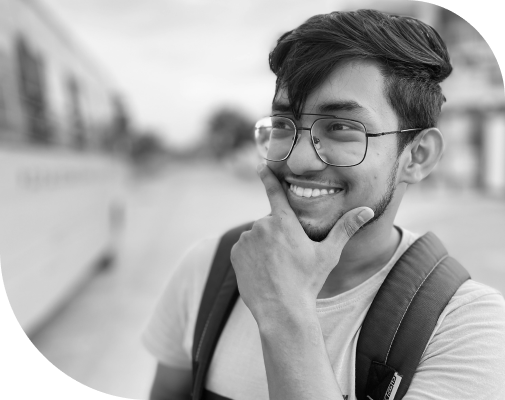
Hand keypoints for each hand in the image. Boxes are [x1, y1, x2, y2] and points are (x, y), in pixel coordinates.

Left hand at [230, 163, 373, 321]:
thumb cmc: (308, 281)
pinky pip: (244, 248)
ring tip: (276, 267)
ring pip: (257, 236)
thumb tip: (367, 210)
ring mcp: (246, 239)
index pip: (274, 192)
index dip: (267, 177)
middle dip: (278, 234)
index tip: (260, 165)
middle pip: (270, 223)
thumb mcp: (328, 254)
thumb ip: (345, 229)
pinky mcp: (235, 253)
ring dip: (264, 245)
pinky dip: (252, 256)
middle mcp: (262, 226)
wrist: (282, 310)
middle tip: (288, 257)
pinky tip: (263, 271)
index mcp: (284, 222)